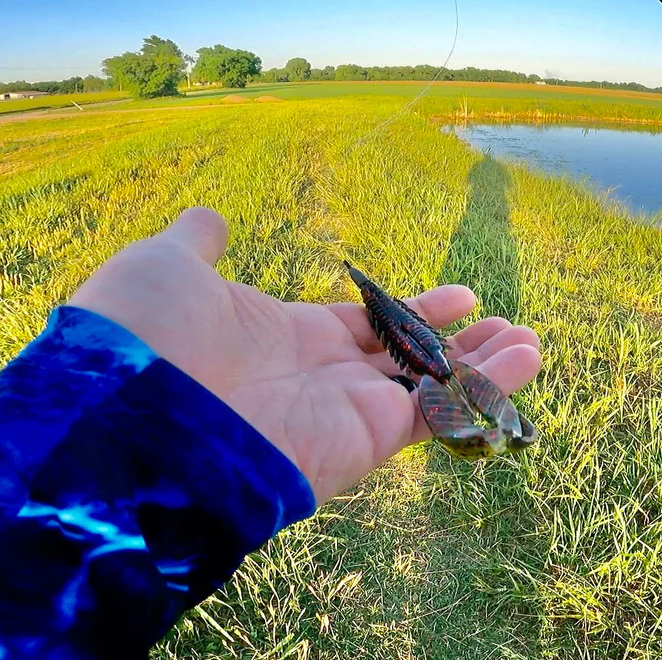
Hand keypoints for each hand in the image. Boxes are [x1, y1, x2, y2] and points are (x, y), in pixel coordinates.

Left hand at [68, 208, 541, 502]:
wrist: (130, 417)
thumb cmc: (141, 338)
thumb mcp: (165, 269)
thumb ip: (197, 245)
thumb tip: (206, 219)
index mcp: (283, 337)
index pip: (364, 324)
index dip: (411, 310)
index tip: (459, 295)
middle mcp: (320, 378)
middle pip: (405, 360)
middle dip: (455, 344)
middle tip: (502, 323)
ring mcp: (344, 411)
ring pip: (430, 389)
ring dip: (483, 366)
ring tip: (531, 343)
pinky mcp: (365, 439)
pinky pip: (436, 412)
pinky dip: (484, 387)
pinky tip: (525, 357)